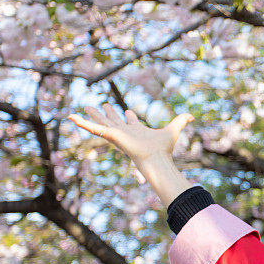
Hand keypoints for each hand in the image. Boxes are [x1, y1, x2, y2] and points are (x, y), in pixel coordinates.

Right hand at [68, 105, 193, 166]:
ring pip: (102, 122)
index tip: (127, 111)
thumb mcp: (174, 129)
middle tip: (103, 105)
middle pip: (114, 120)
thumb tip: (193, 116)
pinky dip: (81, 122)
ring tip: (85, 107)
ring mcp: (116, 134)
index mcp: (138, 131)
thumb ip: (182, 121)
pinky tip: (70, 116)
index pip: (131, 122)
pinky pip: (92, 128)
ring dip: (93, 116)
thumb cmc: (164, 148)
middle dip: (109, 113)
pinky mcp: (109, 134)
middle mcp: (126, 132)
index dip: (129, 116)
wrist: (155, 158)